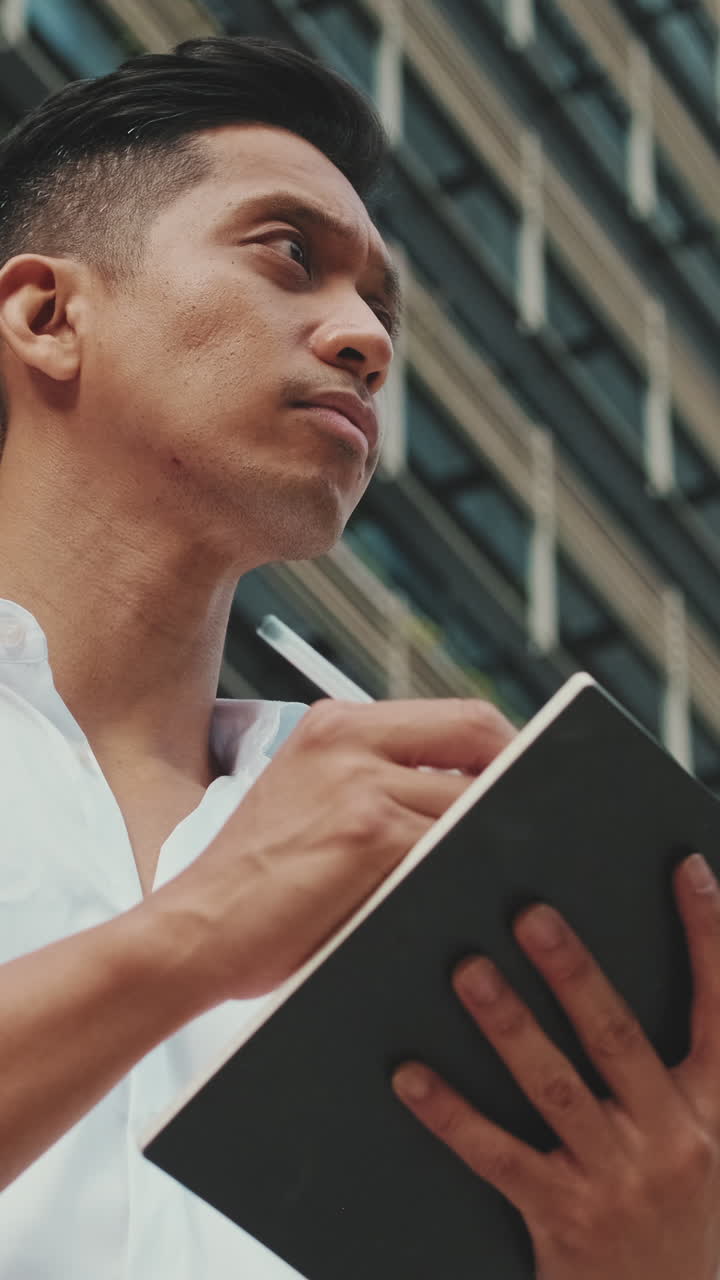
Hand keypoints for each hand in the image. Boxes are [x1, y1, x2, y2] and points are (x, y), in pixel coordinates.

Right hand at [152, 698, 513, 999]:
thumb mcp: (307, 800)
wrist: (195, 930)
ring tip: (516, 865)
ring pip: (472, 796)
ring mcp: (359, 782)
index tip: (528, 784)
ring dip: (499, 832)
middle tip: (543, 819)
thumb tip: (469, 798)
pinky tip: (479, 892)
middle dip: (519, 775)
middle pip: (479, 732)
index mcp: (336, 724)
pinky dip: (473, 867)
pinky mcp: (367, 833)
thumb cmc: (255, 882)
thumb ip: (377, 781)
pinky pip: (450, 843)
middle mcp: (348, 738)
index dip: (505, 750)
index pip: (457, 716)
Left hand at [393, 853, 719, 1279]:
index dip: (708, 935)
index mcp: (715, 1105)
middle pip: (619, 1037)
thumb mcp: (708, 1132)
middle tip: (531, 914)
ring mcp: (619, 1179)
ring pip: (557, 1088)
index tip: (686, 870)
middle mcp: (674, 1136)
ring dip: (510, 1026)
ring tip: (468, 972)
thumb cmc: (684, 1210)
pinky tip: (412, 1076)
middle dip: (574, 972)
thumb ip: (682, 1062)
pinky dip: (453, 1114)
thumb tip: (606, 975)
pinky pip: (500, 1156)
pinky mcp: (565, 1217)